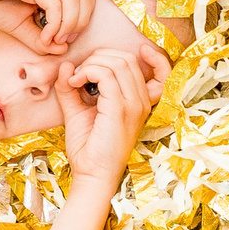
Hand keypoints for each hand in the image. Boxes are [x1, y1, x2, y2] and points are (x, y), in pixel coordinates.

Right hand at [0, 0, 96, 52]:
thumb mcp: (20, 27)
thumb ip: (42, 38)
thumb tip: (63, 49)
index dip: (83, 18)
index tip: (63, 39)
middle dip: (81, 21)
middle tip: (62, 40)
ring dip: (70, 24)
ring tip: (52, 39)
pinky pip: (55, 2)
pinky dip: (55, 24)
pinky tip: (43, 36)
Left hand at [58, 49, 163, 182]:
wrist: (92, 175)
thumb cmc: (89, 148)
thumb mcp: (78, 110)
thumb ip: (72, 87)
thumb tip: (67, 65)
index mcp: (140, 102)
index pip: (161, 69)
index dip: (150, 55)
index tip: (120, 54)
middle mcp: (142, 101)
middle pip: (127, 58)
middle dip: (99, 57)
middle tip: (79, 75)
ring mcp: (134, 104)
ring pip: (117, 62)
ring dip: (91, 64)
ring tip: (75, 80)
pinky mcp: (120, 109)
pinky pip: (105, 74)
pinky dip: (87, 72)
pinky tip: (74, 83)